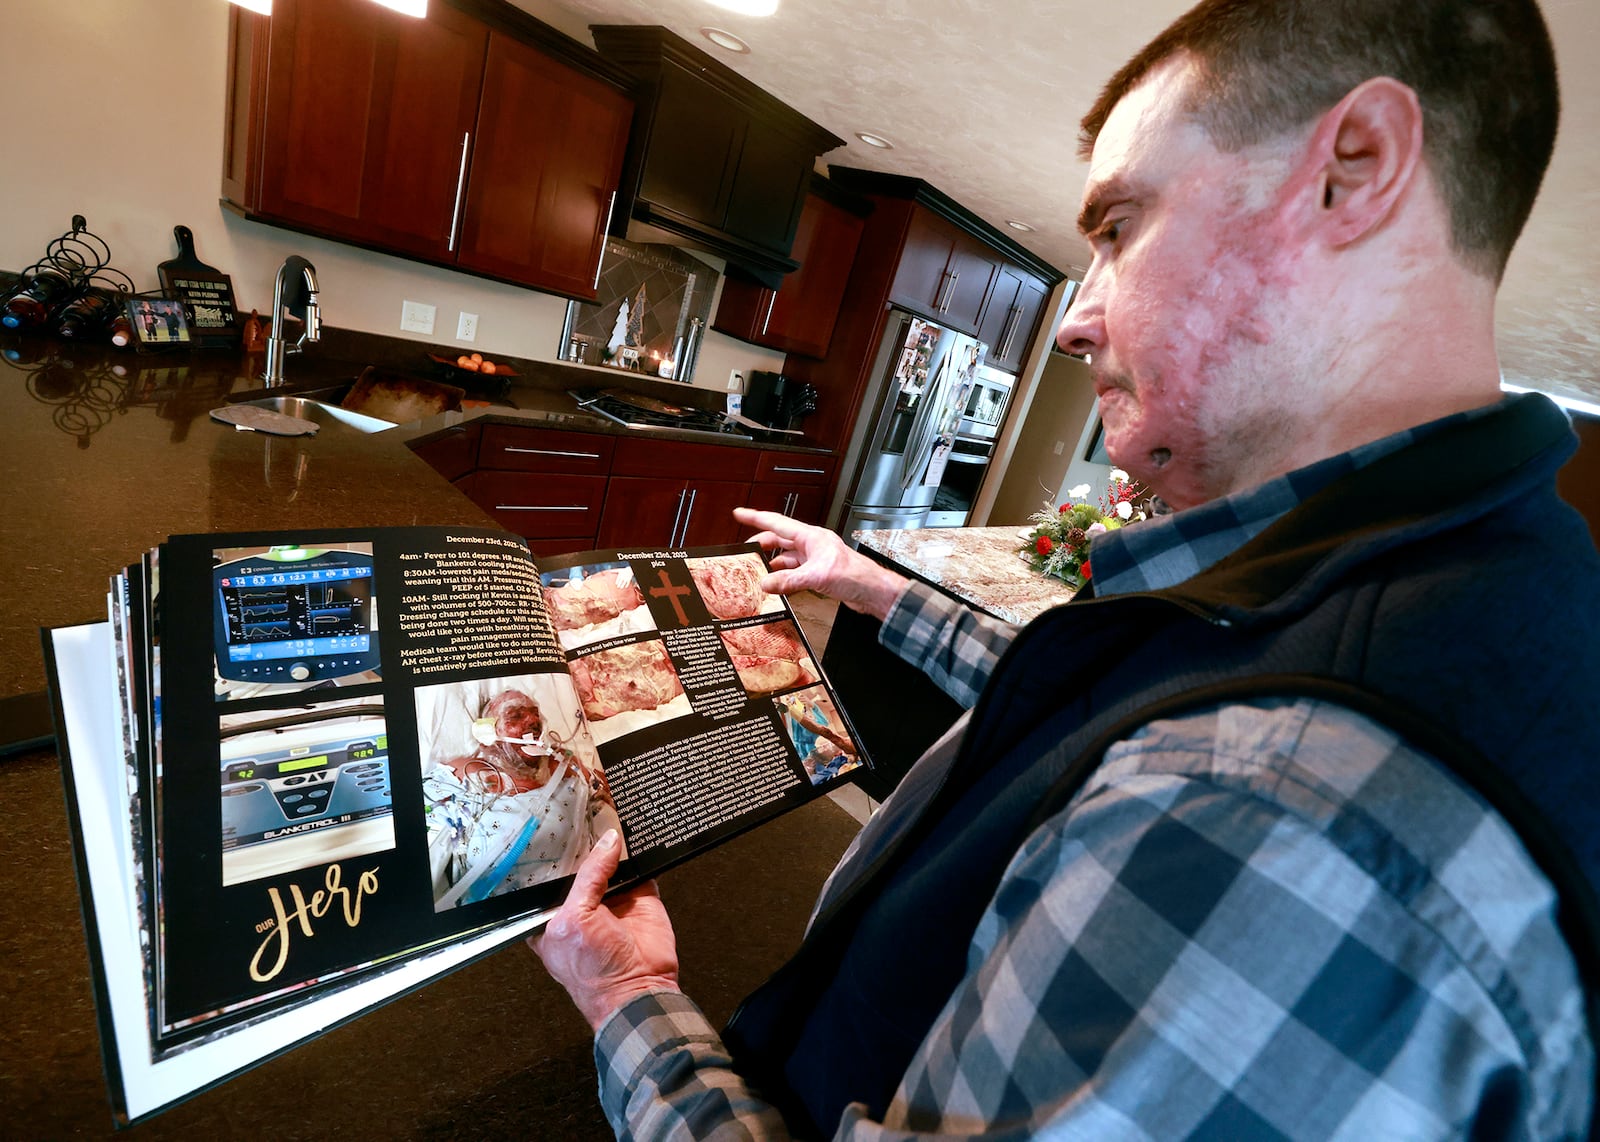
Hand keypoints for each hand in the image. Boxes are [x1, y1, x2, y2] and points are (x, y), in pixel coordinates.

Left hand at [529, 829, 679, 1030]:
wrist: (639, 990)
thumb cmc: (594, 971)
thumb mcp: (575, 919)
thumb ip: (589, 878)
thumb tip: (607, 842)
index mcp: (552, 916)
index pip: (547, 877)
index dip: (550, 852)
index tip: (552, 821)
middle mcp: (581, 906)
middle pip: (579, 865)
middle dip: (581, 841)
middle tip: (580, 810)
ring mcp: (613, 899)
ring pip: (609, 862)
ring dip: (610, 844)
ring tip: (606, 813)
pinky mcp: (640, 895)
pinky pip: (639, 867)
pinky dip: (638, 851)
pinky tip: (631, 831)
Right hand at [733, 507, 906, 620]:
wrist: (873, 590)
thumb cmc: (855, 574)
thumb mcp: (817, 576)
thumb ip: (789, 580)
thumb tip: (767, 583)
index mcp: (811, 537)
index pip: (777, 523)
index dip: (756, 518)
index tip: (740, 513)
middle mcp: (812, 545)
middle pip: (779, 539)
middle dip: (761, 544)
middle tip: (745, 550)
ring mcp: (815, 559)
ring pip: (786, 557)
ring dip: (772, 563)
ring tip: (757, 569)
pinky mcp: (818, 573)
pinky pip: (794, 571)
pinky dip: (783, 577)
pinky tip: (777, 584)